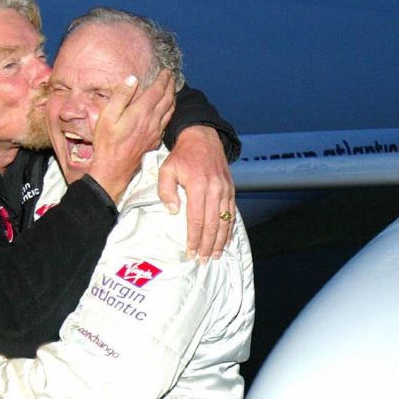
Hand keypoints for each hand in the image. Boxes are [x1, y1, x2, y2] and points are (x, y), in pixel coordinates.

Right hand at [87, 71, 173, 202]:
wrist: (114, 169)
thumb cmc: (107, 143)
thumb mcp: (107, 116)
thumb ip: (121, 96)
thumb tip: (132, 79)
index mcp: (141, 112)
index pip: (157, 90)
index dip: (163, 79)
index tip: (166, 71)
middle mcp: (152, 120)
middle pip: (167, 99)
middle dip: (170, 86)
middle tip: (171, 77)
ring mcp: (155, 132)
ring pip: (169, 111)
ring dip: (172, 97)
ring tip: (172, 89)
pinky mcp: (154, 140)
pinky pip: (166, 122)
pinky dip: (170, 111)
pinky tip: (167, 110)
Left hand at [160, 125, 235, 259]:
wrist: (203, 138)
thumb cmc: (182, 156)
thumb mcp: (167, 169)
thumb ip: (166, 191)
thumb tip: (173, 212)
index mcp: (198, 186)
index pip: (196, 219)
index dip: (194, 238)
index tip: (190, 252)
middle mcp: (214, 189)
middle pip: (212, 225)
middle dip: (207, 245)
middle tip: (203, 260)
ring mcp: (225, 190)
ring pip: (225, 222)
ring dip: (220, 241)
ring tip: (214, 256)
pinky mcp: (231, 190)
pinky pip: (232, 214)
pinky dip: (229, 229)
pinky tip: (225, 241)